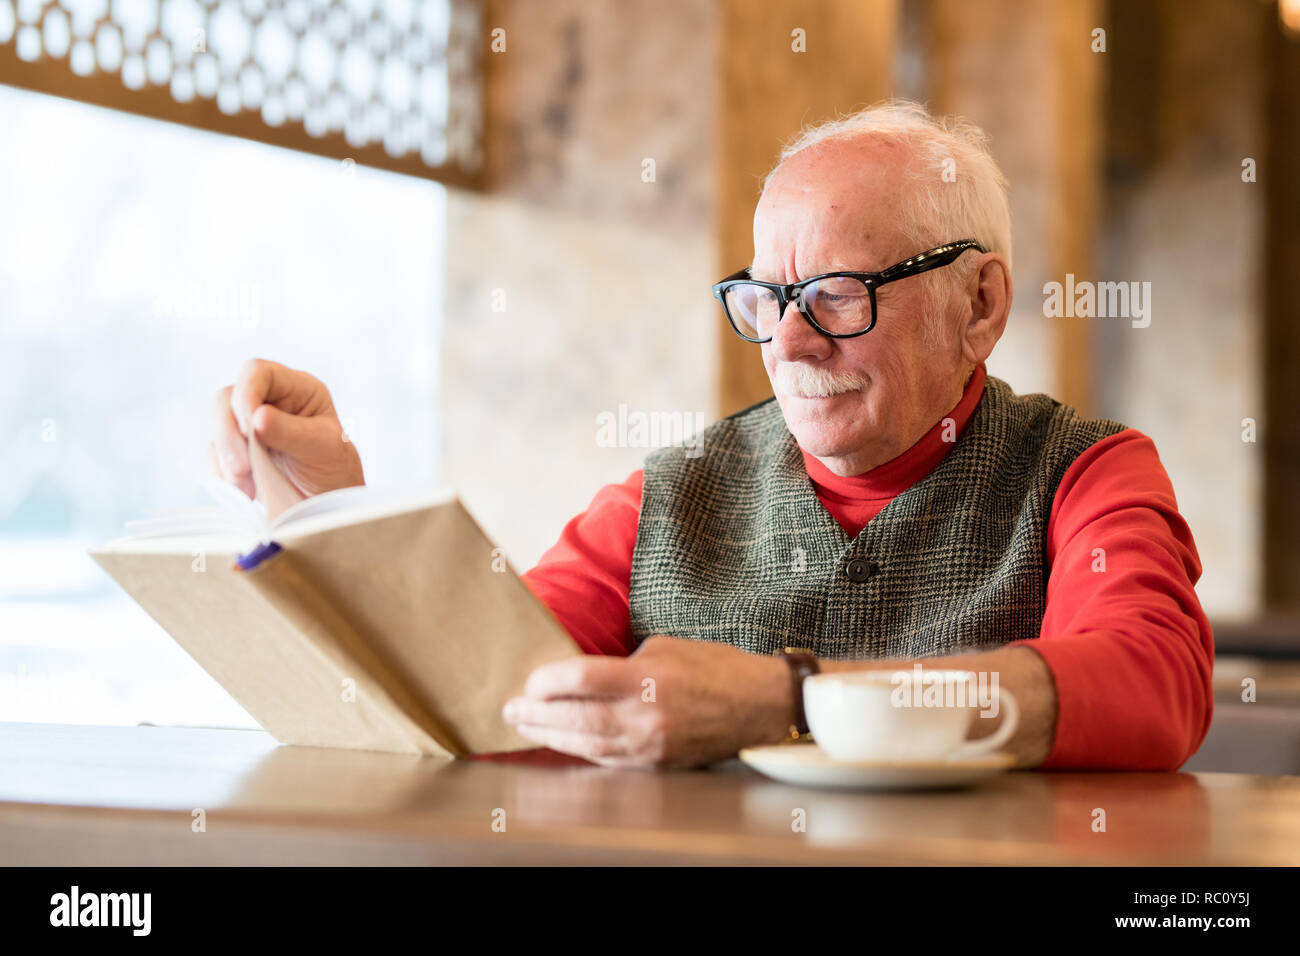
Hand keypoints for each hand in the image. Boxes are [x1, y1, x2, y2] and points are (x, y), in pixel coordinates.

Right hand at [209, 358, 364, 500]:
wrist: (327, 504)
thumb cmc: (334, 468)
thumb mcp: (322, 448)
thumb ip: (291, 432)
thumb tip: (256, 418)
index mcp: (296, 388)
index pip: (258, 372)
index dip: (245, 394)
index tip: (249, 429)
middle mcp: (268, 401)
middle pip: (227, 399)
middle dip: (229, 434)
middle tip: (243, 468)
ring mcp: (248, 426)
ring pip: (217, 427)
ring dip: (226, 458)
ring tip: (248, 488)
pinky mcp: (235, 451)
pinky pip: (215, 455)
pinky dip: (223, 474)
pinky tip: (246, 490)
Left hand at [501, 635, 794, 768]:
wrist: (760, 705)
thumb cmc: (714, 667)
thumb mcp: (665, 648)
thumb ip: (622, 662)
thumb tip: (580, 675)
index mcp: (648, 678)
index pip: (581, 678)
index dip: (548, 680)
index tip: (530, 680)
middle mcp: (646, 715)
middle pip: (575, 717)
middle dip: (536, 715)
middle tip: (511, 710)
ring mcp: (651, 745)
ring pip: (586, 744)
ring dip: (550, 737)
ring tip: (525, 727)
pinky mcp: (656, 764)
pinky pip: (607, 759)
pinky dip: (579, 751)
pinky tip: (561, 743)